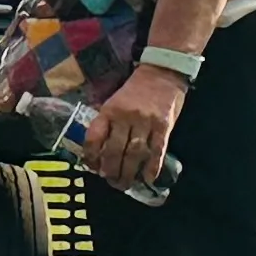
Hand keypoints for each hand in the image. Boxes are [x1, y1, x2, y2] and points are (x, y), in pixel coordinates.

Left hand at [85, 63, 185, 190]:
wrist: (163, 72)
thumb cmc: (137, 89)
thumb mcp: (115, 101)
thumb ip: (108, 123)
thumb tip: (99, 151)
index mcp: (109, 110)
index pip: (94, 137)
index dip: (91, 156)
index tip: (93, 168)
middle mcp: (125, 116)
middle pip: (114, 150)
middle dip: (110, 171)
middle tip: (111, 182)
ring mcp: (145, 122)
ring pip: (134, 154)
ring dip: (129, 172)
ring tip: (126, 184)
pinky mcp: (163, 126)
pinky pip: (156, 151)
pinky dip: (152, 167)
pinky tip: (148, 178)